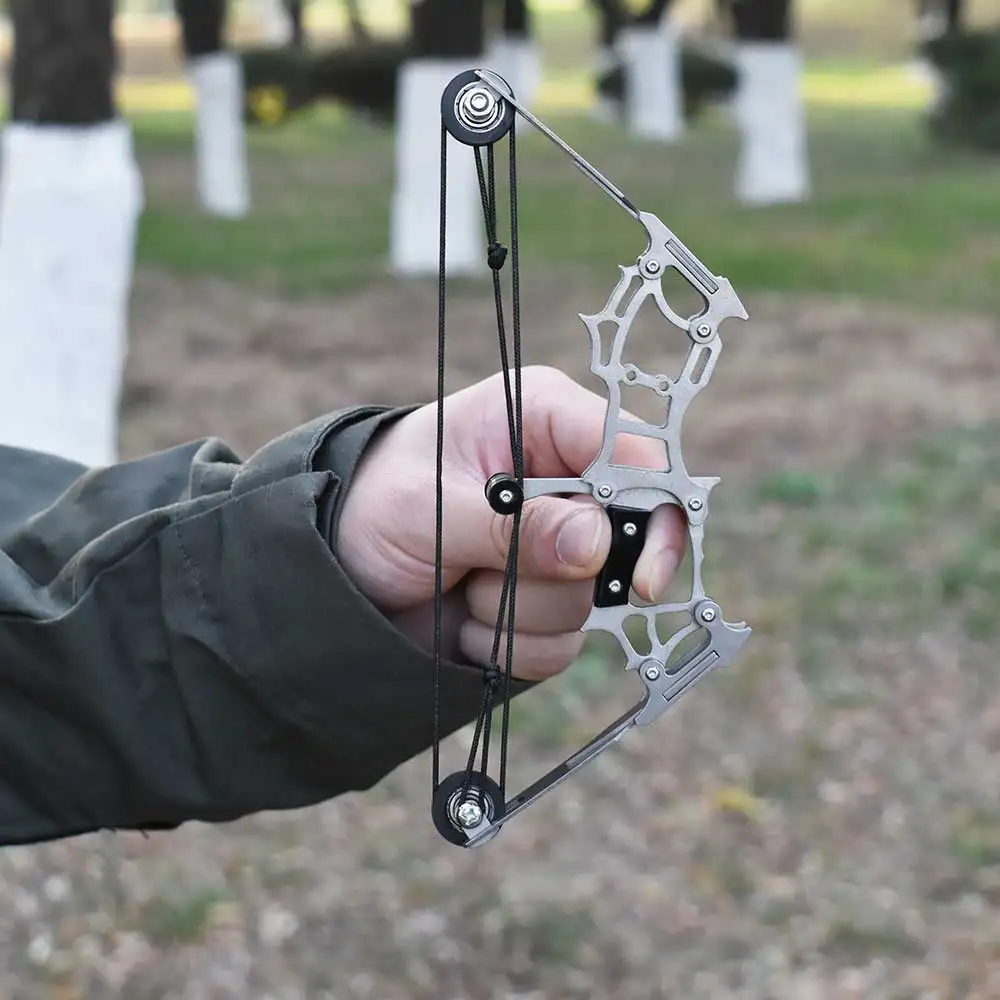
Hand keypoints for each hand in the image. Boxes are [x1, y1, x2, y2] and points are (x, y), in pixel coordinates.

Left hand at [336, 367, 685, 680]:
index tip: (645, 578)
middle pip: (621, 542)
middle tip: (485, 570)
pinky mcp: (543, 603)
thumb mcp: (430, 506)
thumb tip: (594, 543)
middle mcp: (563, 481)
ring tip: (462, 582)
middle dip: (551, 573)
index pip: (637, 458)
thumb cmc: (374, 503)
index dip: (655, 515)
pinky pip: (559, 645)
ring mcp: (556, 547)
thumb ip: (511, 525)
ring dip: (515, 609)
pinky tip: (466, 618)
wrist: (333, 570)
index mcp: (544, 421)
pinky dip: (506, 643)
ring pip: (586, 602)